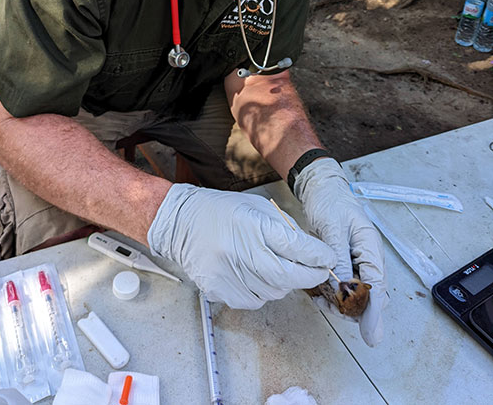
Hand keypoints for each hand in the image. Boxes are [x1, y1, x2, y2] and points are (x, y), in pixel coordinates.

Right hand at [148, 183, 335, 308]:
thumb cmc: (222, 211)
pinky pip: (254, 300)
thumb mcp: (258, 208)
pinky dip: (263, 291)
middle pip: (288, 276)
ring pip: (274, 292)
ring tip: (277, 266)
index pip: (296, 247)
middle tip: (319, 271)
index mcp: (252, 225)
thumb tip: (313, 251)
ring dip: (284, 282)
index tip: (328, 258)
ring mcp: (228, 274)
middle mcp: (240, 251)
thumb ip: (286, 229)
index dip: (318, 256)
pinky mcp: (219, 291)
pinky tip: (256, 275)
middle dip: (310, 275)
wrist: (180, 223)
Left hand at [294, 159, 386, 346]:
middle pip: (370, 295)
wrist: (322, 189)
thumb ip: (339, 256)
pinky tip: (319, 294)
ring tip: (321, 301)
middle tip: (330, 309)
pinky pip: (344, 286)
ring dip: (341, 302)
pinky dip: (333, 293)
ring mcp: (357, 261)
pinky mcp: (345, 263)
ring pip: (356, 294)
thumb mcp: (332, 227)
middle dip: (353, 309)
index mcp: (370, 247)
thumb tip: (344, 286)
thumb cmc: (330, 202)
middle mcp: (368, 257)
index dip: (374, 312)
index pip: (377, 285)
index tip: (371, 334)